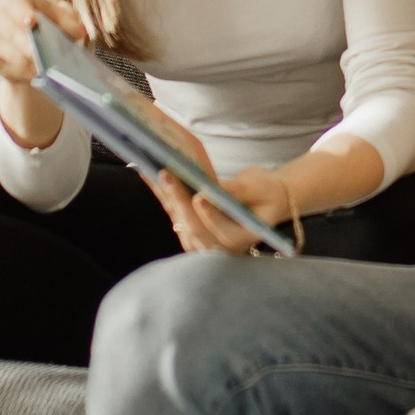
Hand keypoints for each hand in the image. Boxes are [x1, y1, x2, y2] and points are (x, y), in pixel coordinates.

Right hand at [0, 0, 84, 147]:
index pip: (15, 1)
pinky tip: (32, 74)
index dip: (22, 11)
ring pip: (2, 49)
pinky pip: (3, 66)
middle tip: (35, 52)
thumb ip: (70, 20)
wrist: (36, 49)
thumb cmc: (49, 25)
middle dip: (22, 41)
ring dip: (22, 60)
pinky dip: (19, 71)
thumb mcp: (64, 18)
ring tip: (40, 67)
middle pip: (6, 28)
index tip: (31, 22)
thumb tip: (77, 31)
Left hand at [150, 159, 294, 257]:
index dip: (211, 216)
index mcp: (241, 240)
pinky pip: (172, 210)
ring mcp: (200, 238)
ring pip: (178, 218)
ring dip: (164, 194)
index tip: (199, 198)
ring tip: (151, 168)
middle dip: (178, 200)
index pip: (223, 233)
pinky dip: (160, 191)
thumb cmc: (267, 194)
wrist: (261, 200)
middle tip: (167, 175)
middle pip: (194, 227)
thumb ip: (240, 191)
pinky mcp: (188, 225)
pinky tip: (148, 171)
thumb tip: (213, 188)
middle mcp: (218, 245)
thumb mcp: (262, 189)